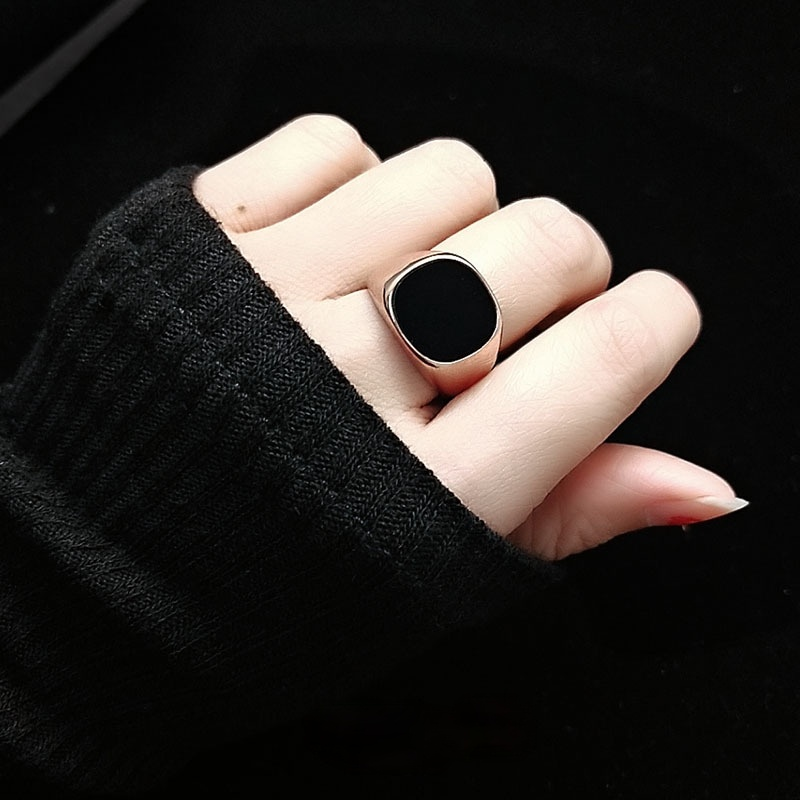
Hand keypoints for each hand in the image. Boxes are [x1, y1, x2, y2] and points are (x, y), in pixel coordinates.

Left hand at [193, 114, 746, 559]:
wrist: (112, 563)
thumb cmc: (278, 581)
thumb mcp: (438, 574)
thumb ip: (577, 514)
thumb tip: (704, 485)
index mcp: (425, 491)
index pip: (604, 358)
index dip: (654, 321)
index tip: (646, 317)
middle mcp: (350, 382)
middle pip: (546, 245)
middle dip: (562, 274)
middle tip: (507, 320)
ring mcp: (270, 295)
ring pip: (454, 174)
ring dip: (462, 228)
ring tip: (411, 291)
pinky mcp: (201, 237)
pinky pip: (337, 142)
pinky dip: (360, 185)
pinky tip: (340, 254)